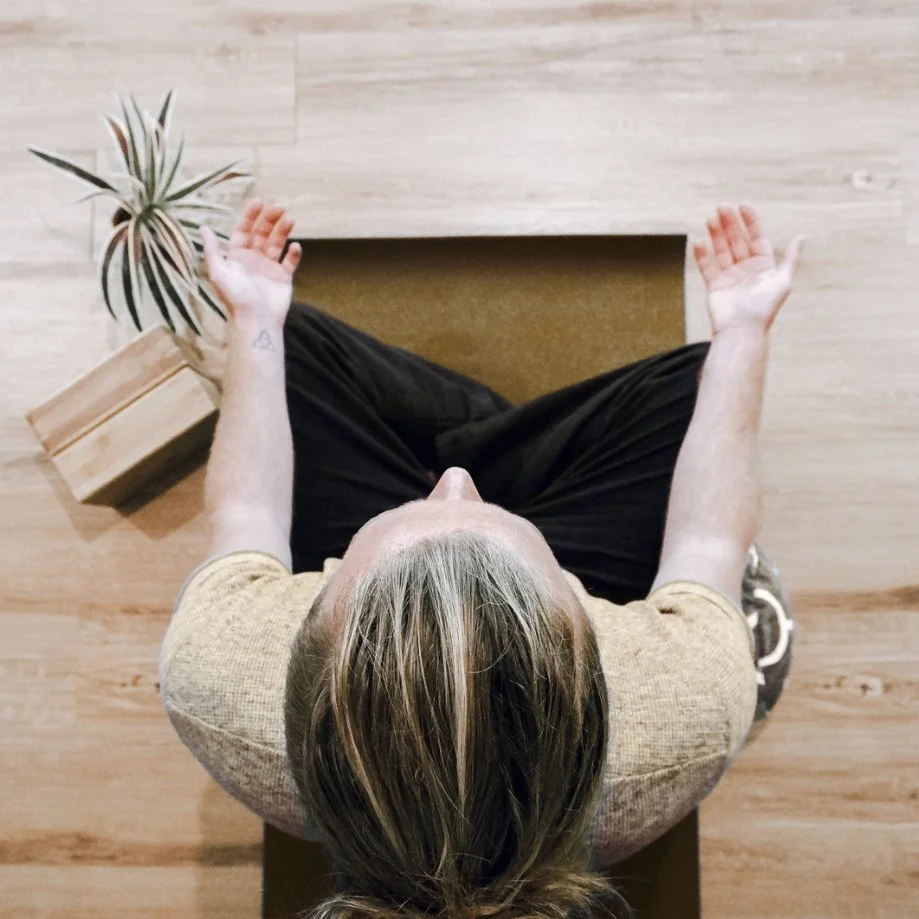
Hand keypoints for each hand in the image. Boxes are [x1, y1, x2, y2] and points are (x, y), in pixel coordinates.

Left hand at [201, 200, 302, 326]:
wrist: (256, 321)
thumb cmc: (235, 298)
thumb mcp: (218, 272)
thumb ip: (212, 249)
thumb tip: (204, 227)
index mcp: (237, 257)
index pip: (244, 230)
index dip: (250, 216)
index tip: (259, 202)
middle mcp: (253, 260)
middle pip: (262, 234)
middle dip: (270, 220)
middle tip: (279, 207)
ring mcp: (269, 268)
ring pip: (277, 244)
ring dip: (283, 231)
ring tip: (290, 219)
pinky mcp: (283, 278)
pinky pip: (290, 262)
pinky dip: (293, 254)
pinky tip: (295, 246)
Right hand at [692, 204, 807, 335]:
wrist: (742, 330)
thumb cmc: (764, 308)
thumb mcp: (783, 281)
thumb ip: (791, 259)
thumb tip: (802, 237)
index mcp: (764, 266)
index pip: (756, 238)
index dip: (750, 221)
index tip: (742, 206)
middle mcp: (746, 269)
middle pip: (737, 241)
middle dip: (730, 224)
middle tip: (721, 208)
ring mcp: (730, 277)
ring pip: (722, 250)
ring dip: (716, 235)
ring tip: (710, 219)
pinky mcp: (715, 286)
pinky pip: (707, 267)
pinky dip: (702, 255)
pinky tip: (698, 241)